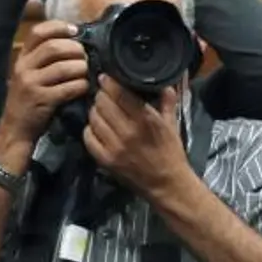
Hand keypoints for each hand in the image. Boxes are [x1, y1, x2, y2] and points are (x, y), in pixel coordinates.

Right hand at [0, 21, 88, 150]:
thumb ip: (45, 58)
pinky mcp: (41, 100)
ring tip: (86, 73)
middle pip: (54, 47)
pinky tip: (84, 88)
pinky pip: (68, 88)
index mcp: (22, 57)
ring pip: (64, 67)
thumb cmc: (29, 100)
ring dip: (82, 68)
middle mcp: (23, 67)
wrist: (15, 129)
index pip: (39, 32)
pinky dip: (81, 86)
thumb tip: (76, 41)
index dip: (60, 27)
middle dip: (76, 50)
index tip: (76, 31)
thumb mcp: (30, 74)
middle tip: (86, 57)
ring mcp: (31, 84)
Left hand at [84, 79, 193, 203]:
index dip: (109, 82)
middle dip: (101, 95)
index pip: (119, 93)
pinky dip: (90, 129)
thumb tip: (166, 83)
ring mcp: (114, 147)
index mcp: (146, 119)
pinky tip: (96, 128)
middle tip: (103, 93)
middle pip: (103, 103)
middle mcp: (128, 131)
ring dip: (95, 111)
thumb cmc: (171, 153)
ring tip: (100, 109)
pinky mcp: (106, 160)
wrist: (167, 185)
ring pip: (94, 118)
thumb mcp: (172, 124)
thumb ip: (167, 101)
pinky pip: (89, 138)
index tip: (106, 77)